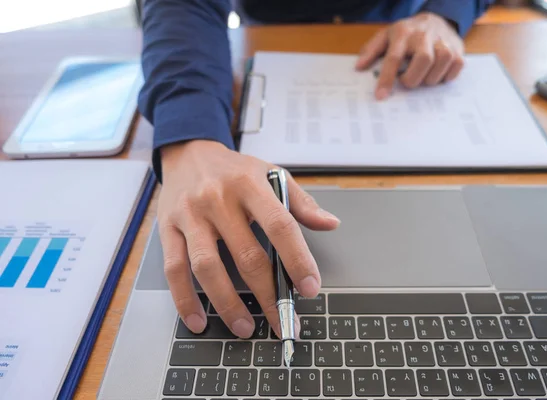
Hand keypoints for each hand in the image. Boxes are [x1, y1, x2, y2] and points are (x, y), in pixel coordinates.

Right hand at [158, 140, 339, 337]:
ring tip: (245, 327)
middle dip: (267, 294)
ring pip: (207, 267)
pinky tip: (199, 320)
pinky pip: (174, 270)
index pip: (280, 225)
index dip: (297, 259)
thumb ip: (301, 201)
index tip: (309, 287)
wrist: (188, 153)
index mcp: (250, 184)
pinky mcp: (168, 230)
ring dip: (227, 303)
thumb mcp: (270, 173)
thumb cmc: (233, 169)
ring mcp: (190, 216)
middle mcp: (218, 199)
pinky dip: (185, 300)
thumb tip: (330, 224)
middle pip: (246, 254)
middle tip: (283, 320)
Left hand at [356, 12, 464, 98]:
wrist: (437, 18)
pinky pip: (455, 67)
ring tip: (422, 77)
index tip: (381, 96)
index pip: (394, 58)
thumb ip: (371, 51)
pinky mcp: (458, 48)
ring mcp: (443, 41)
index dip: (387, 78)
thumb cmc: (408, 33)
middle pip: (423, 60)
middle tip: (407, 82)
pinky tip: (437, 74)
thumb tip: (359, 67)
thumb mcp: (386, 36)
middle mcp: (424, 35)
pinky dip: (446, 76)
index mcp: (403, 33)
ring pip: (440, 64)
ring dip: (430, 78)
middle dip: (413, 79)